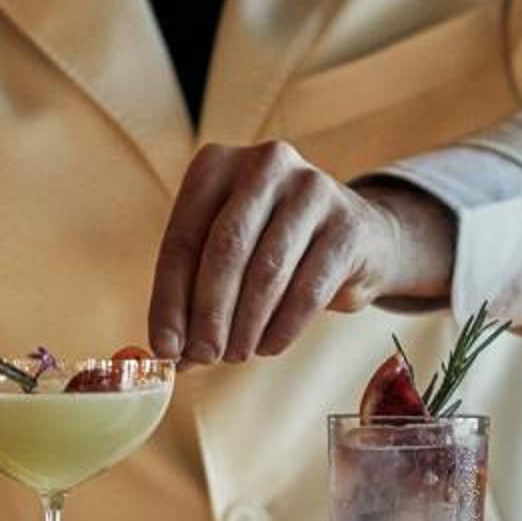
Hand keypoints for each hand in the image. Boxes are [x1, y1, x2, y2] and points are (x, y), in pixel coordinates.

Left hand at [149, 142, 452, 364]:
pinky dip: (283, 326)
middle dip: (209, 313)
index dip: (169, 299)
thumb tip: (170, 353)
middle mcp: (265, 164)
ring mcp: (312, 189)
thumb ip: (194, 297)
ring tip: (236, 354)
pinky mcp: (347, 225)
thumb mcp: (227, 256)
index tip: (164, 348)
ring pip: (268, 270)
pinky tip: (269, 346)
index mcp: (217, 165)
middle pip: (225, 249)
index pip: (182, 239)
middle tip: (203, 356)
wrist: (357, 235)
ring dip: (246, 324)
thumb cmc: (273, 246)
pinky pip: (309, 287)